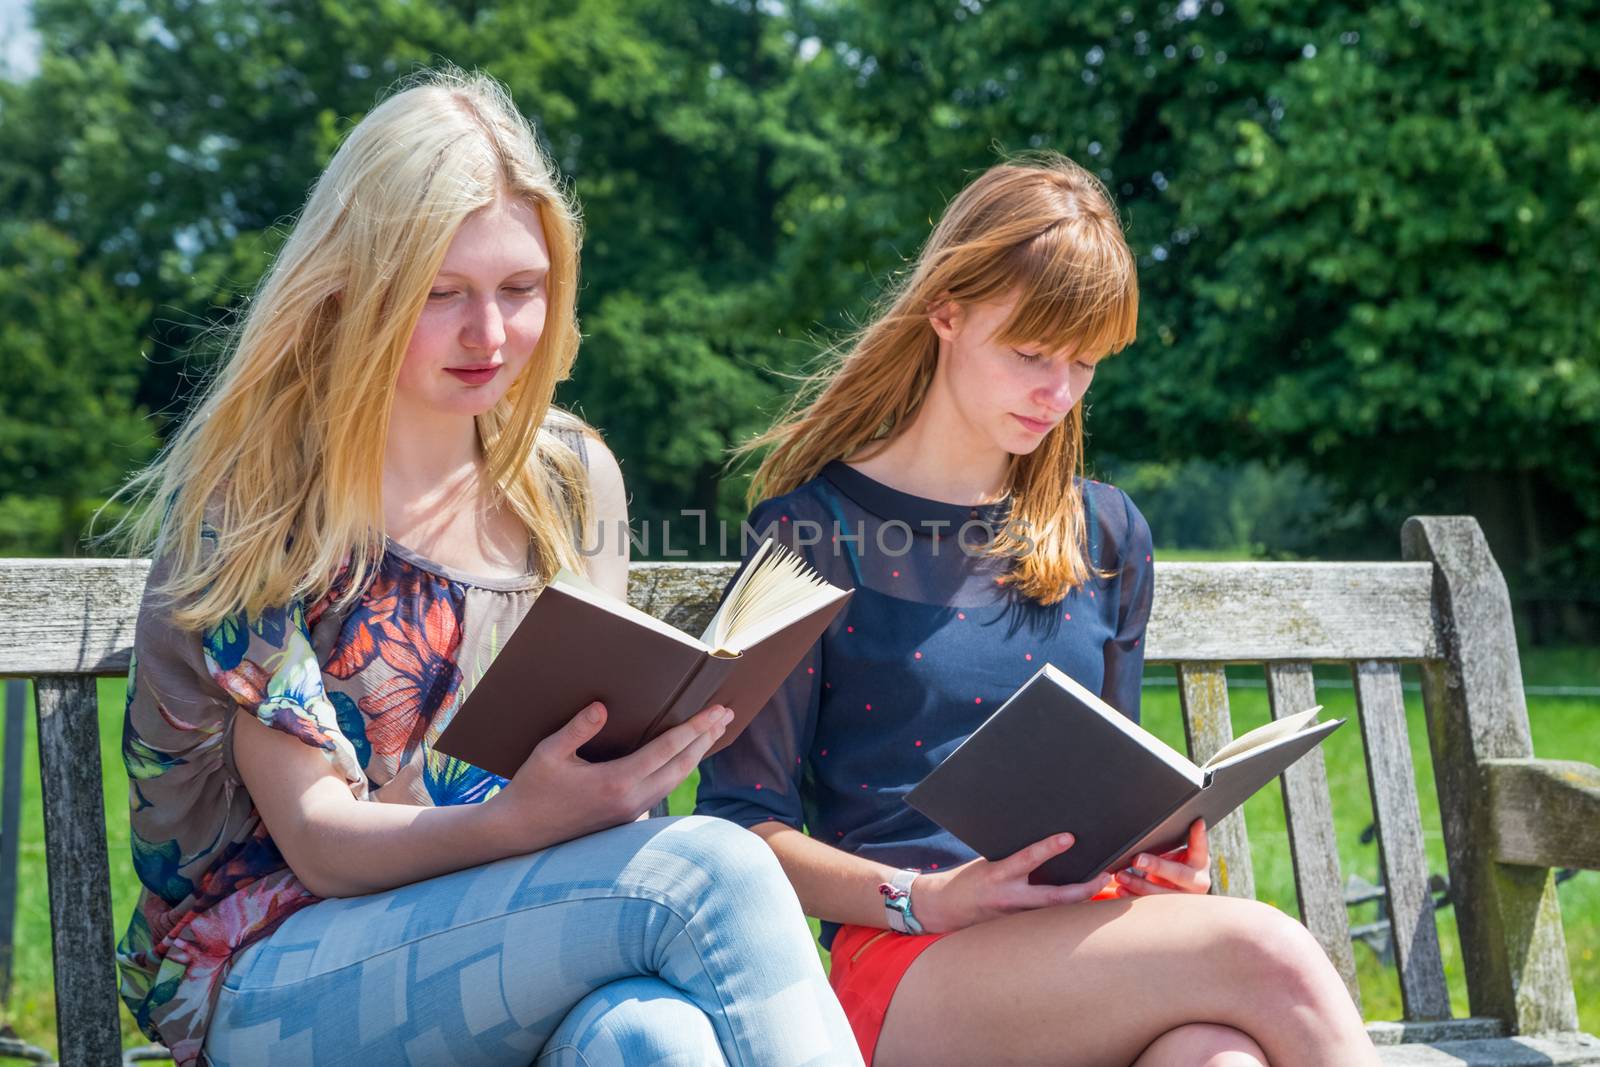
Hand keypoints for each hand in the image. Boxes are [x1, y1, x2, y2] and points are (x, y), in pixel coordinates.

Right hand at [489, 701, 732, 851]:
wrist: (520, 834)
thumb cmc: (532, 790)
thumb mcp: (549, 754)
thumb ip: (578, 729)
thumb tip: (602, 706)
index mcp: (616, 782)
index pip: (667, 749)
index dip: (695, 728)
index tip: (716, 711)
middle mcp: (631, 800)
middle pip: (682, 765)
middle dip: (706, 738)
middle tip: (726, 713)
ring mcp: (631, 812)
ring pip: (676, 780)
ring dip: (697, 753)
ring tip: (713, 731)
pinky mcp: (626, 817)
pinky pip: (662, 788)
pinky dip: (680, 768)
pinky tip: (684, 756)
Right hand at [911, 833, 1114, 932]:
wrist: (945, 908)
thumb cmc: (968, 879)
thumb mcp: (988, 861)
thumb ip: (1014, 858)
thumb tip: (1045, 848)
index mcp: (998, 874)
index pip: (1027, 859)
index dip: (1048, 848)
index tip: (1069, 837)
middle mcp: (1009, 898)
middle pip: (1054, 897)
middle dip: (1083, 889)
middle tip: (1105, 877)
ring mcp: (1015, 917)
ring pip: (1055, 911)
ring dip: (1079, 900)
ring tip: (1103, 888)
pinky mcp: (1018, 927)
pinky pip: (1046, 918)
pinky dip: (1064, 910)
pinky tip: (1082, 904)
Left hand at [1110, 819, 1212, 896]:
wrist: (1177, 894)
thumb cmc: (1175, 868)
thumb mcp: (1177, 857)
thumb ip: (1169, 848)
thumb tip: (1149, 835)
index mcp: (1200, 864)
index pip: (1201, 848)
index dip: (1199, 836)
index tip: (1197, 822)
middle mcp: (1197, 883)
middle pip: (1179, 874)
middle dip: (1156, 866)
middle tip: (1137, 860)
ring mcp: (1184, 900)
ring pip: (1162, 893)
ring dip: (1138, 884)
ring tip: (1121, 875)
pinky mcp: (1170, 912)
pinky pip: (1150, 906)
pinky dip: (1132, 897)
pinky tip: (1121, 890)